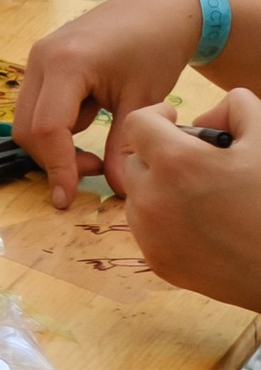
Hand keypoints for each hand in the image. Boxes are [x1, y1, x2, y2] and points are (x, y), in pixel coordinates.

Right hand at [12, 0, 210, 205]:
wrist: (160, 8)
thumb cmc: (156, 46)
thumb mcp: (143, 101)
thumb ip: (124, 146)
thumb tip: (116, 191)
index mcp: (66, 64)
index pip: (47, 129)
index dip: (57, 168)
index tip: (68, 198)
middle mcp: (41, 58)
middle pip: (27, 128)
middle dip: (53, 159)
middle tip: (94, 171)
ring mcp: (39, 58)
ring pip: (28, 119)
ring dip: (53, 145)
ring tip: (94, 154)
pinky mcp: (44, 61)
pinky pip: (37, 105)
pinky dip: (56, 127)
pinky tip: (90, 126)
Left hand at [103, 90, 260, 308]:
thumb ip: (235, 108)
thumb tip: (202, 121)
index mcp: (176, 163)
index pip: (136, 124)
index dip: (155, 115)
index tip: (172, 120)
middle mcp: (153, 198)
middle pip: (134, 160)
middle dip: (158, 154)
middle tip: (194, 161)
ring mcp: (151, 234)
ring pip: (136, 195)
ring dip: (157, 187)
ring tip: (198, 194)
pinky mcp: (157, 261)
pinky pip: (145, 228)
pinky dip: (163, 219)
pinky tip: (199, 222)